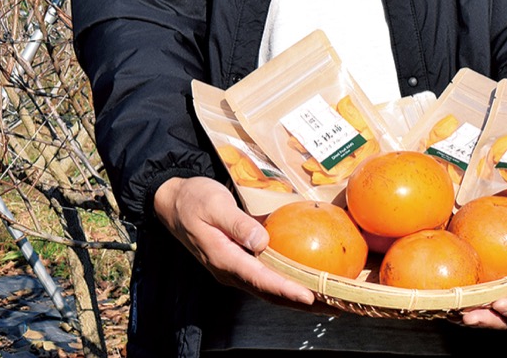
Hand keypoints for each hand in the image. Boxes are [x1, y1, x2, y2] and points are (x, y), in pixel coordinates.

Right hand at [152, 175, 315, 304]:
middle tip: (334, 306)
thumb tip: (262, 241)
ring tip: (327, 301)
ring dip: (297, 298)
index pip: (260, 278)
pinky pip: (265, 280)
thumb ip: (237, 224)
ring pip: (269, 291)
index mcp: (223, 258)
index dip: (286, 288)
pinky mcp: (237, 263)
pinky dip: (286, 285)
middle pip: (270, 293)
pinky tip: (304, 283)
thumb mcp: (214, 204)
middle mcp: (230, 270)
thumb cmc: (193, 199)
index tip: (311, 296)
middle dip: (302, 303)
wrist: (171, 201)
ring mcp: (233, 269)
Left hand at [458, 229, 506, 329]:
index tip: (501, 304)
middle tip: (466, 316)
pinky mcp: (501, 278)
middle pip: (506, 318)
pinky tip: (450, 288)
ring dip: (471, 309)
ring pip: (490, 308)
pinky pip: (484, 288)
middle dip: (486, 319)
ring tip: (450, 308)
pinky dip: (467, 292)